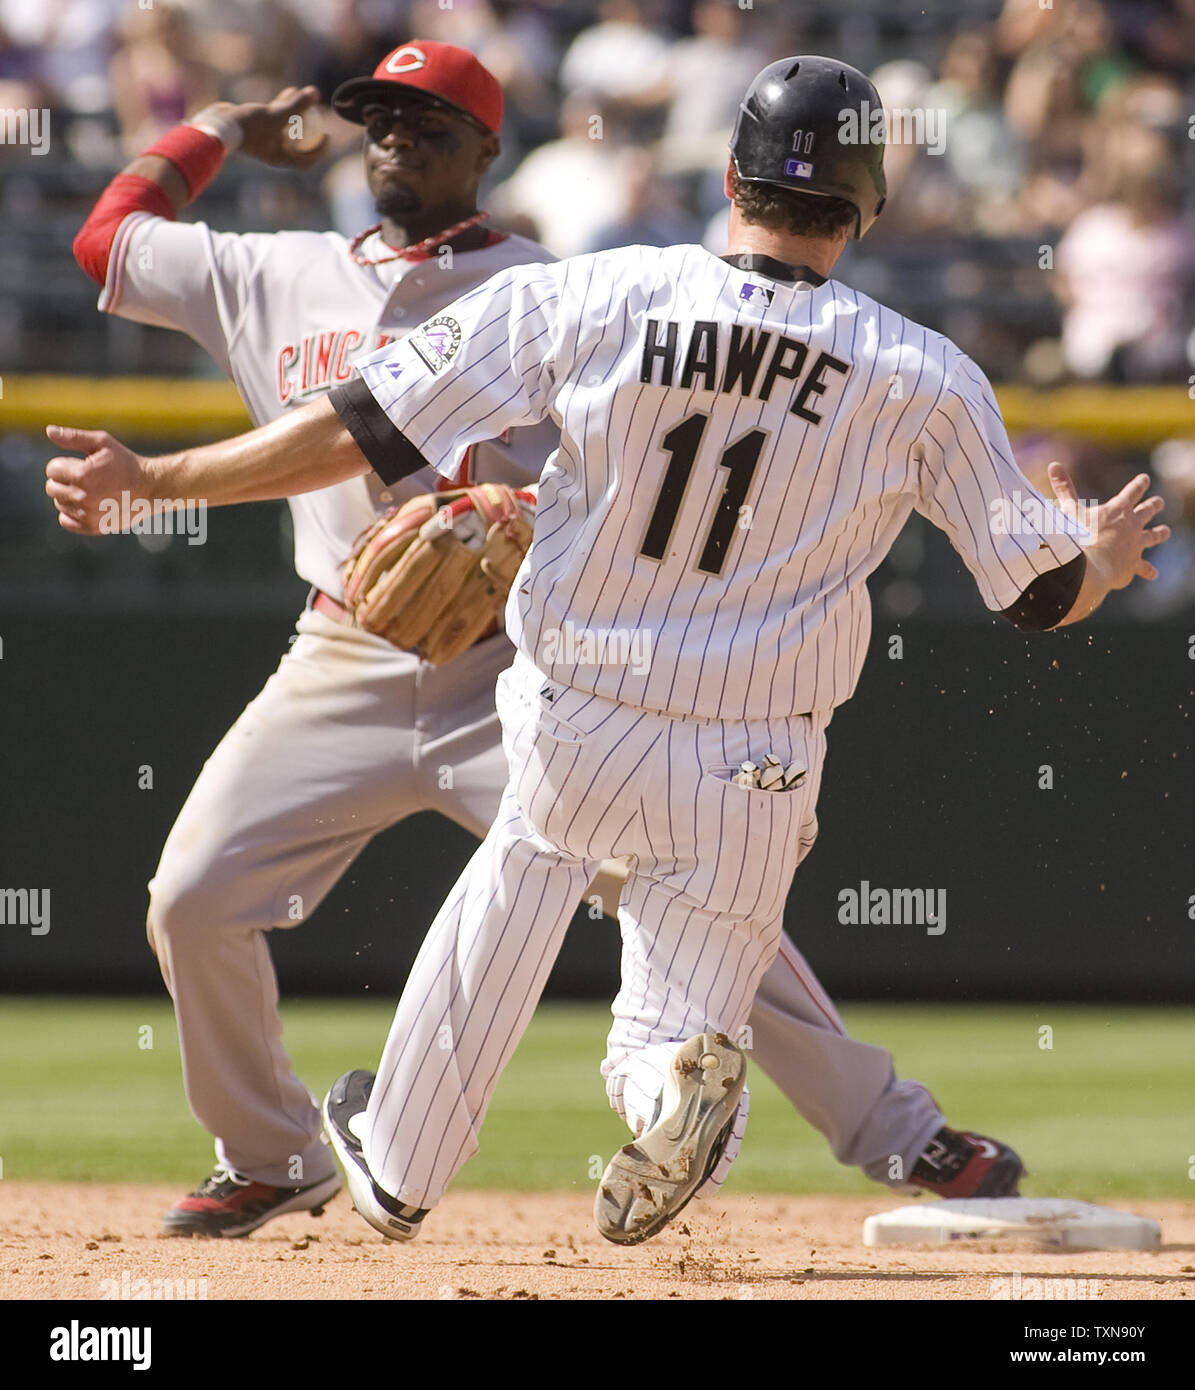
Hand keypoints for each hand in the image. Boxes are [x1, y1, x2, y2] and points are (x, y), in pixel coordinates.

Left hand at [44, 425, 156, 534]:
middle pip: (51, 488)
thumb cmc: (126, 463)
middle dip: (64, 480)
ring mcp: (87, 514)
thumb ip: (74, 437)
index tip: (81, 465)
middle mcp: (83, 496)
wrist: (150, 488)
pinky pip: (65, 521)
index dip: (65, 465)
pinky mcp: (92, 527)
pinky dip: (72, 513)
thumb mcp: (103, 443)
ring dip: (69, 496)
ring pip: (59, 503)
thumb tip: (49, 431)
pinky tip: (87, 505)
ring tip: (91, 491)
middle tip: (85, 478)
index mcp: (82, 474)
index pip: (52, 470)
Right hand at [192, 85, 328, 167]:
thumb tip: (316, 93)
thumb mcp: (276, 114)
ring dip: (296, 111)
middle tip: (321, 116)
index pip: (307, 160)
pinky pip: (274, 117)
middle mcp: (273, 150)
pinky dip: (282, 105)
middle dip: (311, 128)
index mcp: (280, 157)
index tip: (328, 136)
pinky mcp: (255, 126)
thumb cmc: (248, 126)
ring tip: (303, 95)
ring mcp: (264, 138)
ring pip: (286, 126)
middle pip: (299, 142)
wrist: (218, 126)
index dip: (321, 150)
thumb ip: (297, 105)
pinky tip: (288, 91)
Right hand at [1048, 461, 1168, 588]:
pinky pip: (1144, 567)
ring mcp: (1135, 545)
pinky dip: (1147, 570)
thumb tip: (1053, 464)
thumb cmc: (1077, 536)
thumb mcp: (1068, 509)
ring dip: (1159, 533)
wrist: (1089, 566)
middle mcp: (1132, 525)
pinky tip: (1153, 574)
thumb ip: (1063, 488)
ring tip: (1165, 531)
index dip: (1139, 484)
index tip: (1145, 479)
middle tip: (1160, 502)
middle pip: (1148, 511)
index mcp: (1118, 509)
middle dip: (1153, 505)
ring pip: (1153, 536)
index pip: (1133, 491)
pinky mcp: (1133, 564)